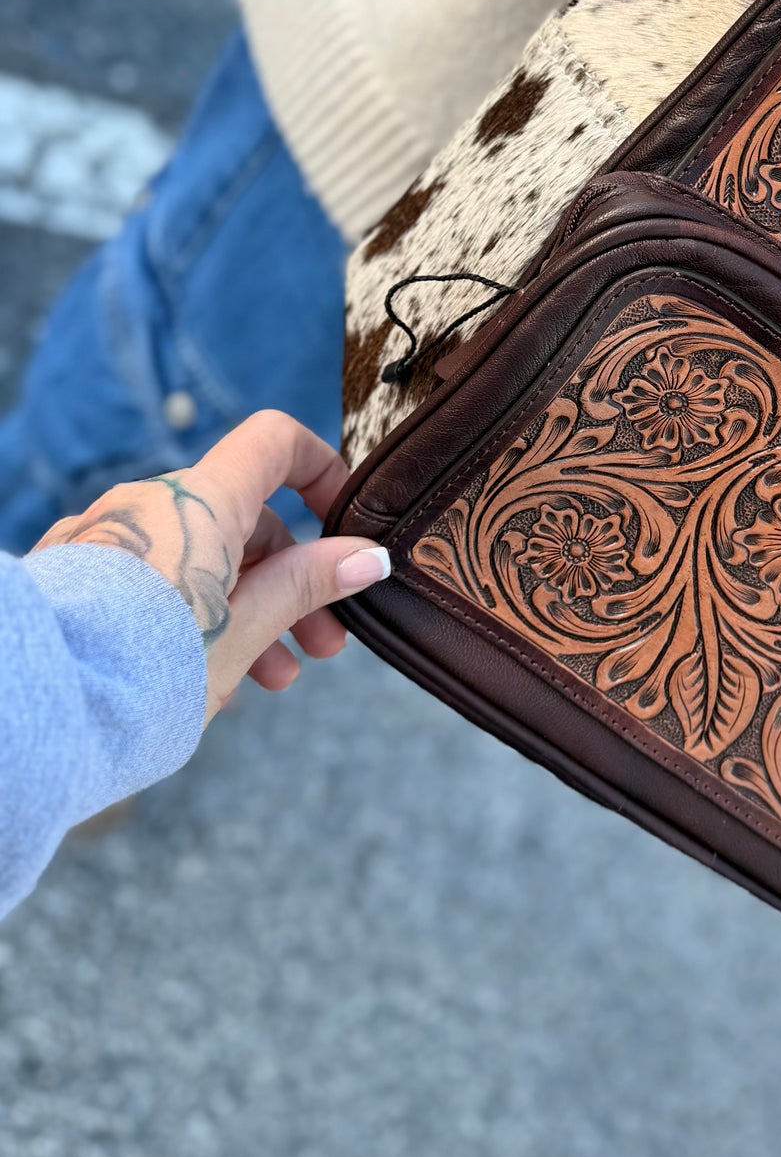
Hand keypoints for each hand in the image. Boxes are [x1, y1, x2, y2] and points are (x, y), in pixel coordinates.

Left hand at [34, 411, 389, 720]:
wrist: (36, 714)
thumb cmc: (143, 673)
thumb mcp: (243, 632)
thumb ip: (306, 586)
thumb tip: (367, 556)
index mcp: (200, 503)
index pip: (274, 442)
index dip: (320, 471)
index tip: (343, 523)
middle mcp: (150, 505)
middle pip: (244, 517)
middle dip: (293, 577)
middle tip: (324, 644)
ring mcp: (109, 538)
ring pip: (200, 554)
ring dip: (250, 606)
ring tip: (274, 678)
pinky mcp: (80, 576)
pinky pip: (155, 577)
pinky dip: (195, 611)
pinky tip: (211, 678)